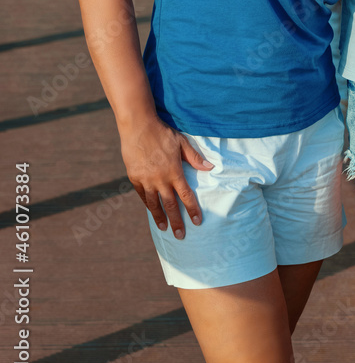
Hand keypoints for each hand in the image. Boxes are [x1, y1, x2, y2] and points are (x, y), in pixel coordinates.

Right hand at [120, 116, 213, 237]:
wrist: (138, 127)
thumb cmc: (162, 133)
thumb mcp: (181, 143)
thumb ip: (194, 157)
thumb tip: (210, 167)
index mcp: (174, 172)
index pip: (186, 196)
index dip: (192, 210)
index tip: (197, 222)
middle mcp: (160, 179)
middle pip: (170, 205)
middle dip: (176, 221)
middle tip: (180, 236)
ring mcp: (146, 180)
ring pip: (154, 204)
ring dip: (159, 217)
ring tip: (164, 228)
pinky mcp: (134, 178)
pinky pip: (142, 195)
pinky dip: (147, 204)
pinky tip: (151, 210)